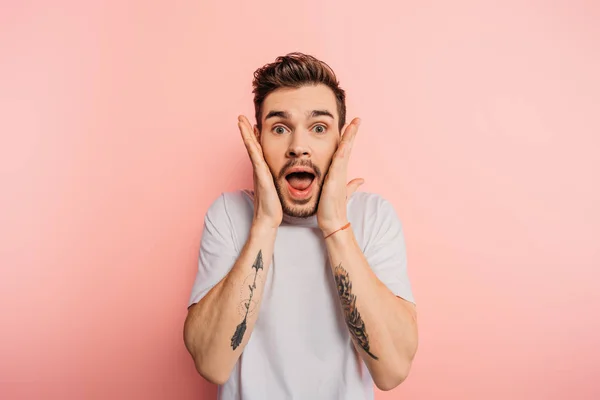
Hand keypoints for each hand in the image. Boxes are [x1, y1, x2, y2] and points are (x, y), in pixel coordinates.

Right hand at [238, 115, 282, 229]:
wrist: (269, 219)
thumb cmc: (274, 205)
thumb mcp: (277, 187)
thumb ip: (277, 179)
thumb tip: (285, 173)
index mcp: (263, 169)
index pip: (258, 149)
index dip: (255, 136)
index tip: (253, 123)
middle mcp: (259, 168)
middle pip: (251, 145)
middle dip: (246, 130)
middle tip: (241, 117)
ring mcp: (258, 171)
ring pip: (251, 148)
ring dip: (246, 134)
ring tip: (241, 121)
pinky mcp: (261, 176)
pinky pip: (256, 158)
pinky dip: (252, 147)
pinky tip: (249, 138)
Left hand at [317, 117, 364, 235]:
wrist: (333, 222)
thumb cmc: (333, 208)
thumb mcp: (341, 192)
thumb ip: (351, 185)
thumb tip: (361, 180)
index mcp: (340, 172)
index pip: (345, 151)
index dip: (349, 138)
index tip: (352, 125)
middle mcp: (341, 171)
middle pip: (348, 147)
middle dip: (352, 133)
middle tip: (357, 119)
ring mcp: (339, 174)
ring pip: (345, 151)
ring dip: (349, 137)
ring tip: (353, 124)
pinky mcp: (335, 179)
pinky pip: (339, 161)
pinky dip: (341, 151)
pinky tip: (344, 142)